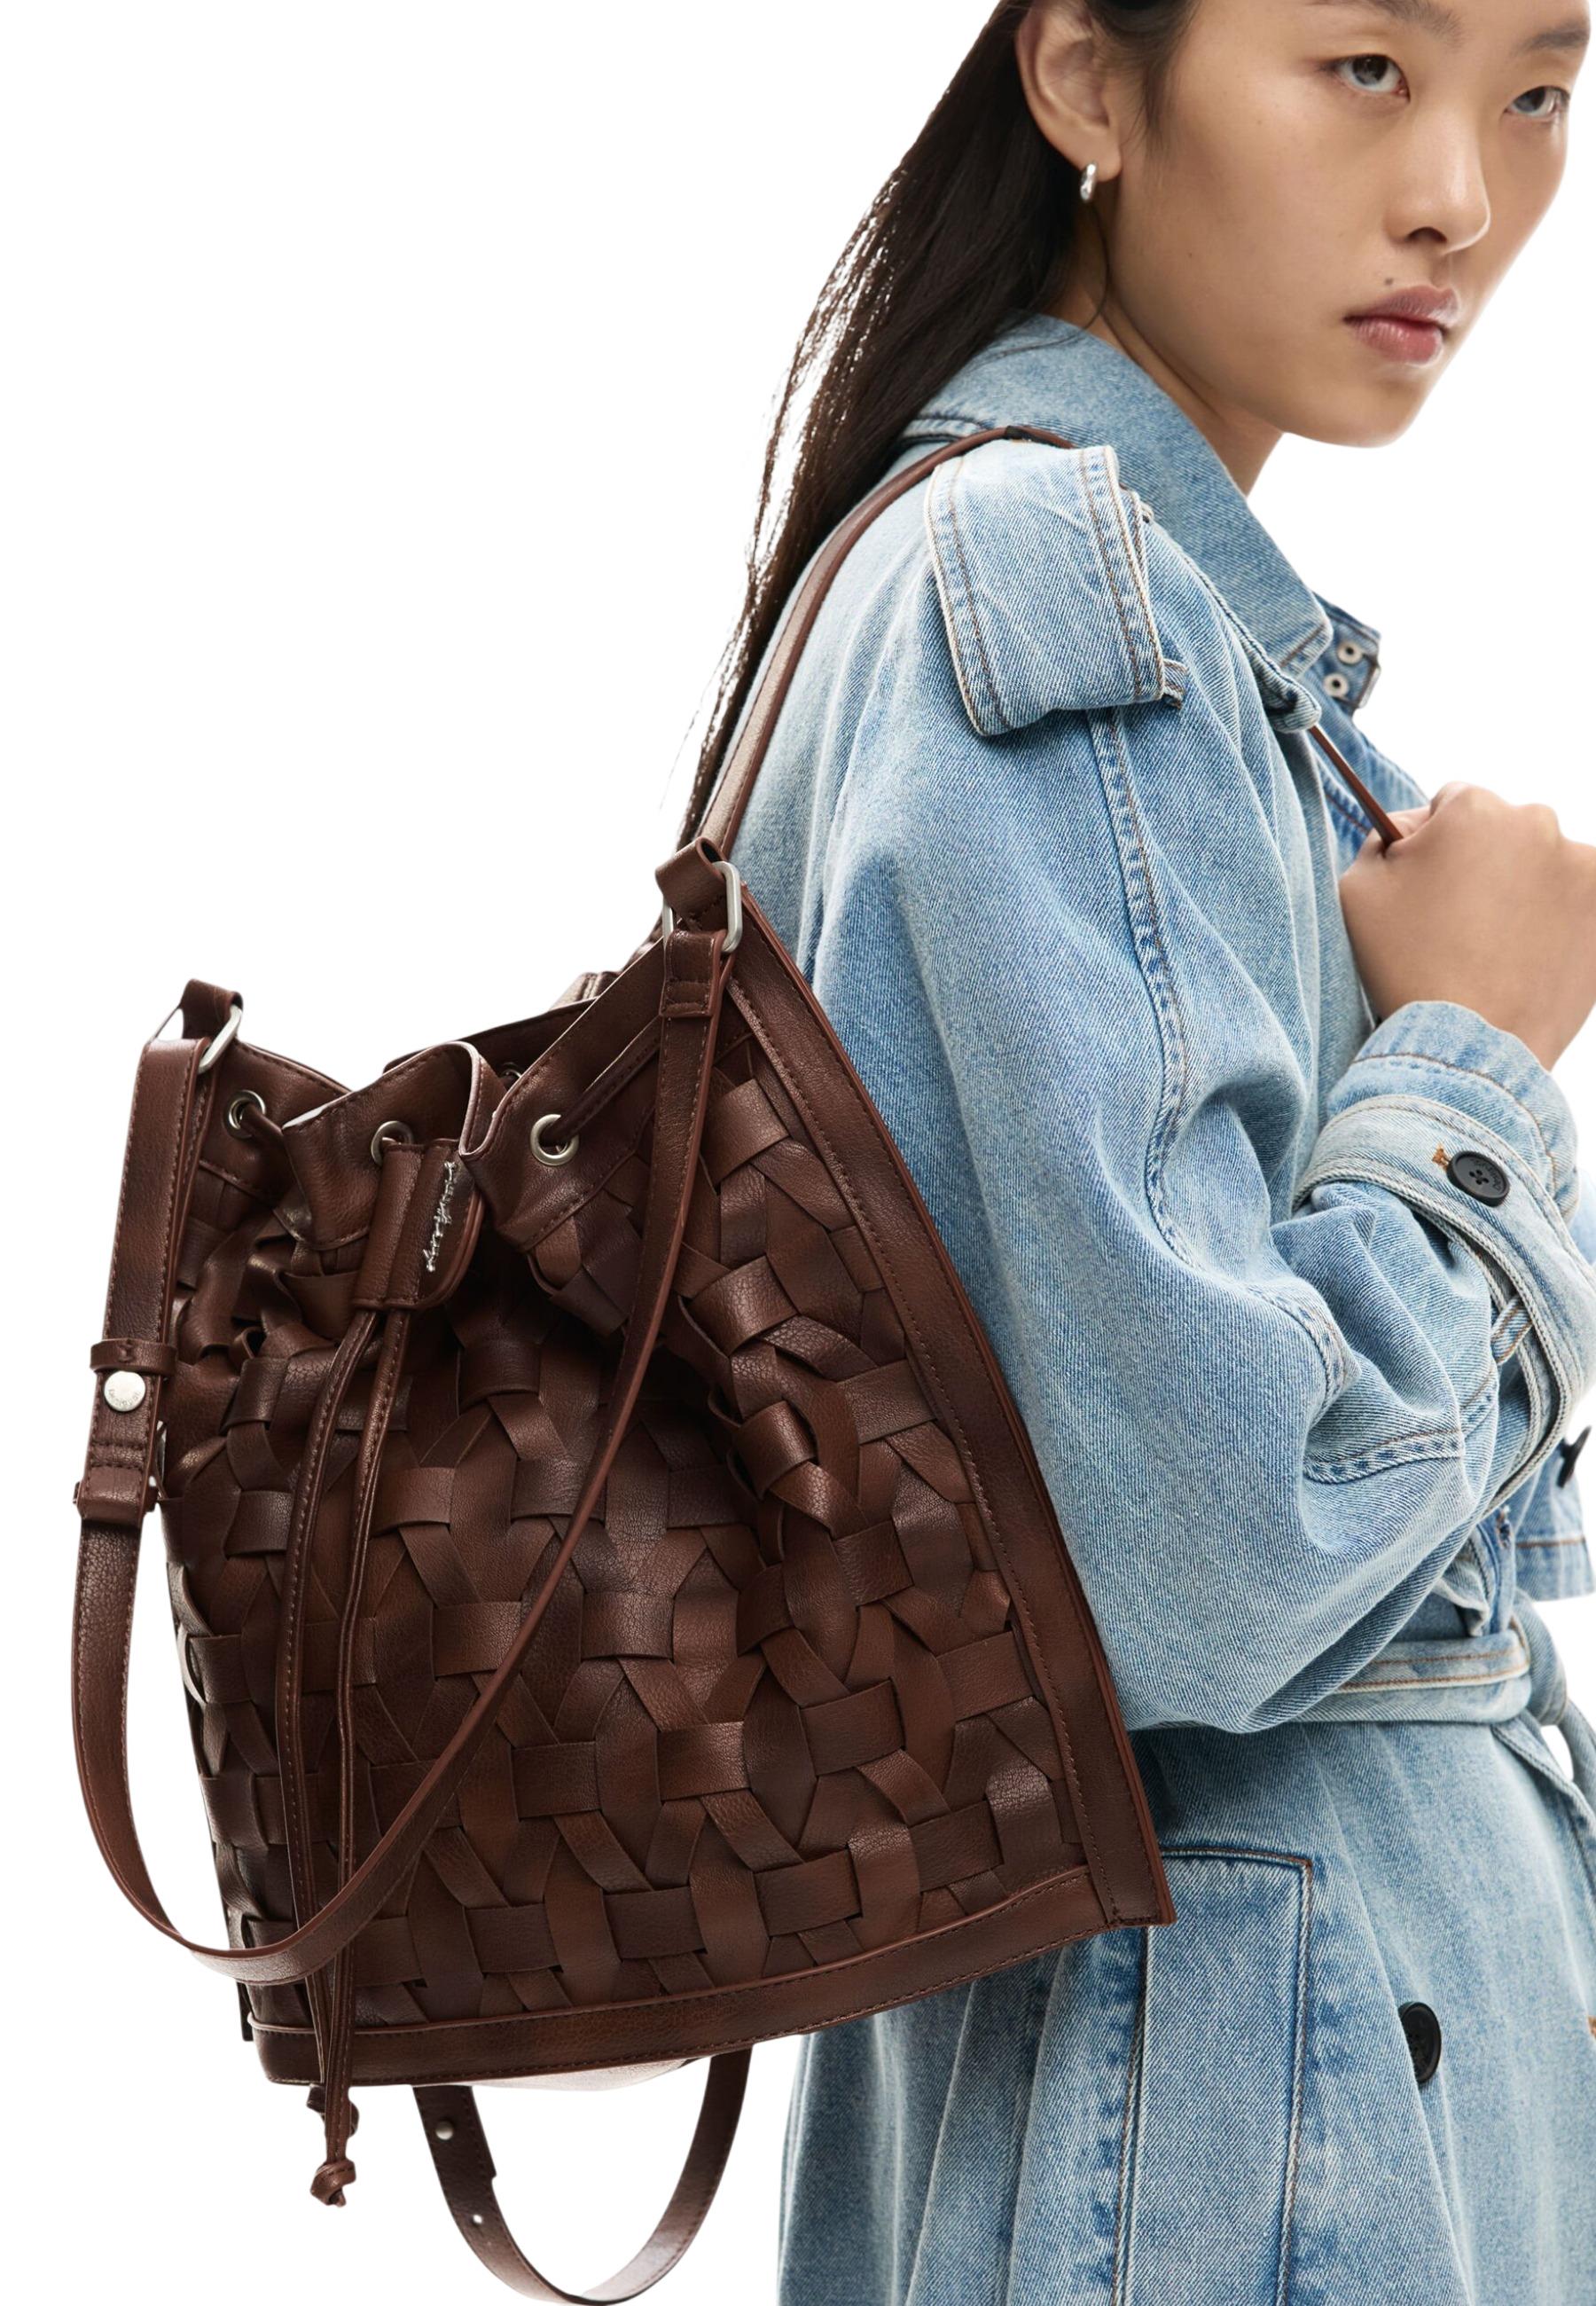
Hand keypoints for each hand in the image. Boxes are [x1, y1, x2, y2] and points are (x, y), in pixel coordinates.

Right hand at [1338, 781, 1595, 1071]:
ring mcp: (1580, 866)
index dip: (1431, 844)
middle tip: (1458, 922)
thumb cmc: (1407, 966)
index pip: (1449, 803)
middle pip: (1501, 829)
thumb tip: (1404, 830)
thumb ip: (1379, 840)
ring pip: (1540, 862)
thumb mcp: (1358, 890)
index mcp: (1474, 808)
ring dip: (1521, 887)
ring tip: (1495, 944)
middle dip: (1480, 862)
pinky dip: (1555, 917)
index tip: (1428, 887)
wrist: (1468, 1045)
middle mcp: (1537, 822)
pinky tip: (1527, 953)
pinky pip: (1574, 897)